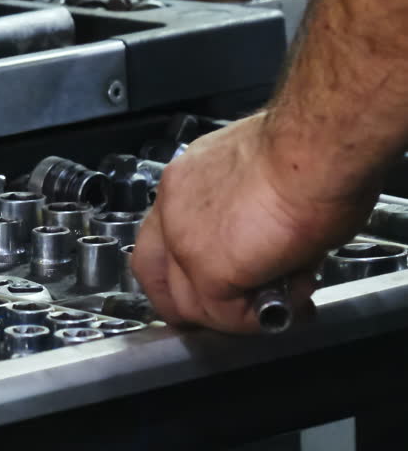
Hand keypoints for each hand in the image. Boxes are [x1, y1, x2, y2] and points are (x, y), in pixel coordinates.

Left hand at [132, 113, 378, 332]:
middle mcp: (172, 206)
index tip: (205, 282)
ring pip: (188, 302)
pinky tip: (289, 302)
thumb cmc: (309, 148)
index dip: (178, 266)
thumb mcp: (261, 174)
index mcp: (185, 180)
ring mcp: (183, 241)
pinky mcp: (207, 270)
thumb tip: (265, 236)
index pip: (160, 234)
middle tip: (230, 313)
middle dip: (186, 304)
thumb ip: (247, 209)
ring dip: (235, 314)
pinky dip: (255, 320)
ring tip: (283, 298)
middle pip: (152, 272)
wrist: (315, 147)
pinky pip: (222, 314)